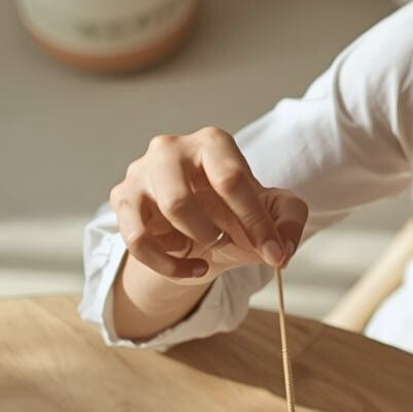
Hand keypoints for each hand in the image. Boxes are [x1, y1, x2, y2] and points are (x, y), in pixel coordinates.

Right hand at [108, 126, 308, 281]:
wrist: (200, 231)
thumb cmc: (236, 213)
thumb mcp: (273, 214)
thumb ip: (289, 221)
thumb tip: (283, 249)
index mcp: (213, 143)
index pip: (232, 181)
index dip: (255, 224)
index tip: (274, 254)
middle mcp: (171, 148)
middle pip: (181, 200)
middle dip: (212, 234)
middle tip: (225, 243)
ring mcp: (141, 171)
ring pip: (158, 215)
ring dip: (192, 243)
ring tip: (207, 250)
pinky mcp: (123, 198)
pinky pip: (137, 240)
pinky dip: (168, 264)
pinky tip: (190, 267)